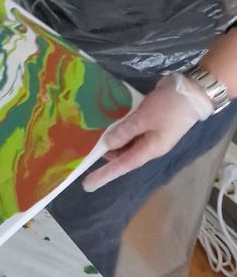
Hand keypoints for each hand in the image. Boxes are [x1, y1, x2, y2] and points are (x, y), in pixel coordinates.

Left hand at [83, 72, 211, 191]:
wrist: (192, 91)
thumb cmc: (169, 107)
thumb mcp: (144, 119)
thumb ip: (125, 132)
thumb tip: (107, 144)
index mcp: (150, 149)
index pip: (123, 166)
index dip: (105, 175)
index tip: (88, 184)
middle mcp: (150, 145)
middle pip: (123, 155)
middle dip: (106, 154)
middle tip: (85, 150)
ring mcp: (151, 134)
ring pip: (126, 142)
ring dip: (112, 140)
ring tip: (92, 135)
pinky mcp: (150, 122)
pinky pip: (131, 130)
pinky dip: (119, 129)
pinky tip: (107, 123)